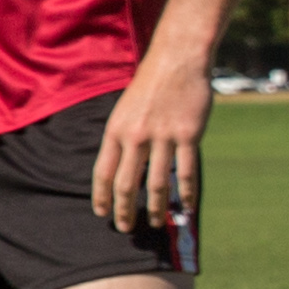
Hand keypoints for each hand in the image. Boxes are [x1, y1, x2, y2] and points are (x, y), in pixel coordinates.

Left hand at [92, 51, 206, 237]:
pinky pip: (186, 171)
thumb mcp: (124, 109)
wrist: (176, 60)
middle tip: (124, 228)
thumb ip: (122, 136)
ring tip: (154, 222)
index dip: (100, 196)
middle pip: (125, 183)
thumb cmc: (150, 85)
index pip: (102, 172)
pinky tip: (185, 206)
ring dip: (154, 207)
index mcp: (115, 130)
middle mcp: (135, 136)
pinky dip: (185, 193)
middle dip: (123, 210)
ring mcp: (162, 136)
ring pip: (156, 183)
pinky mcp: (188, 135)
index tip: (100, 213)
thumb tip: (121, 165)